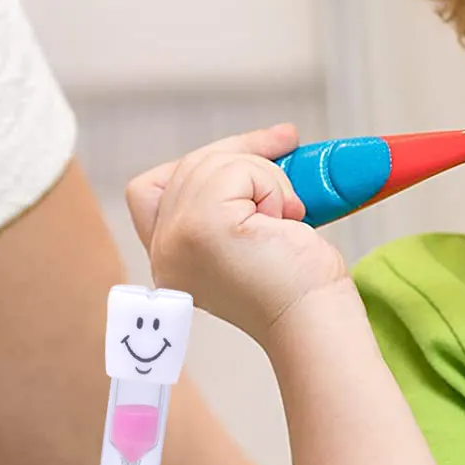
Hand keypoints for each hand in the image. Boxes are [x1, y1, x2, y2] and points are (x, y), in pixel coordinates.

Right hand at [126, 125, 350, 345]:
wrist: (316, 322)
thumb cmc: (298, 287)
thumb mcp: (246, 238)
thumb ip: (229, 205)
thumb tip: (266, 143)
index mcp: (170, 259)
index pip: (148, 192)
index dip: (189, 165)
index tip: (236, 159)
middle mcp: (164, 251)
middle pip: (189, 167)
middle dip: (242, 153)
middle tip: (286, 141)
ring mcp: (179, 237)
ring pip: (214, 163)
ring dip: (264, 174)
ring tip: (288, 213)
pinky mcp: (204, 226)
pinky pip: (235, 170)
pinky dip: (270, 182)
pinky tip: (286, 218)